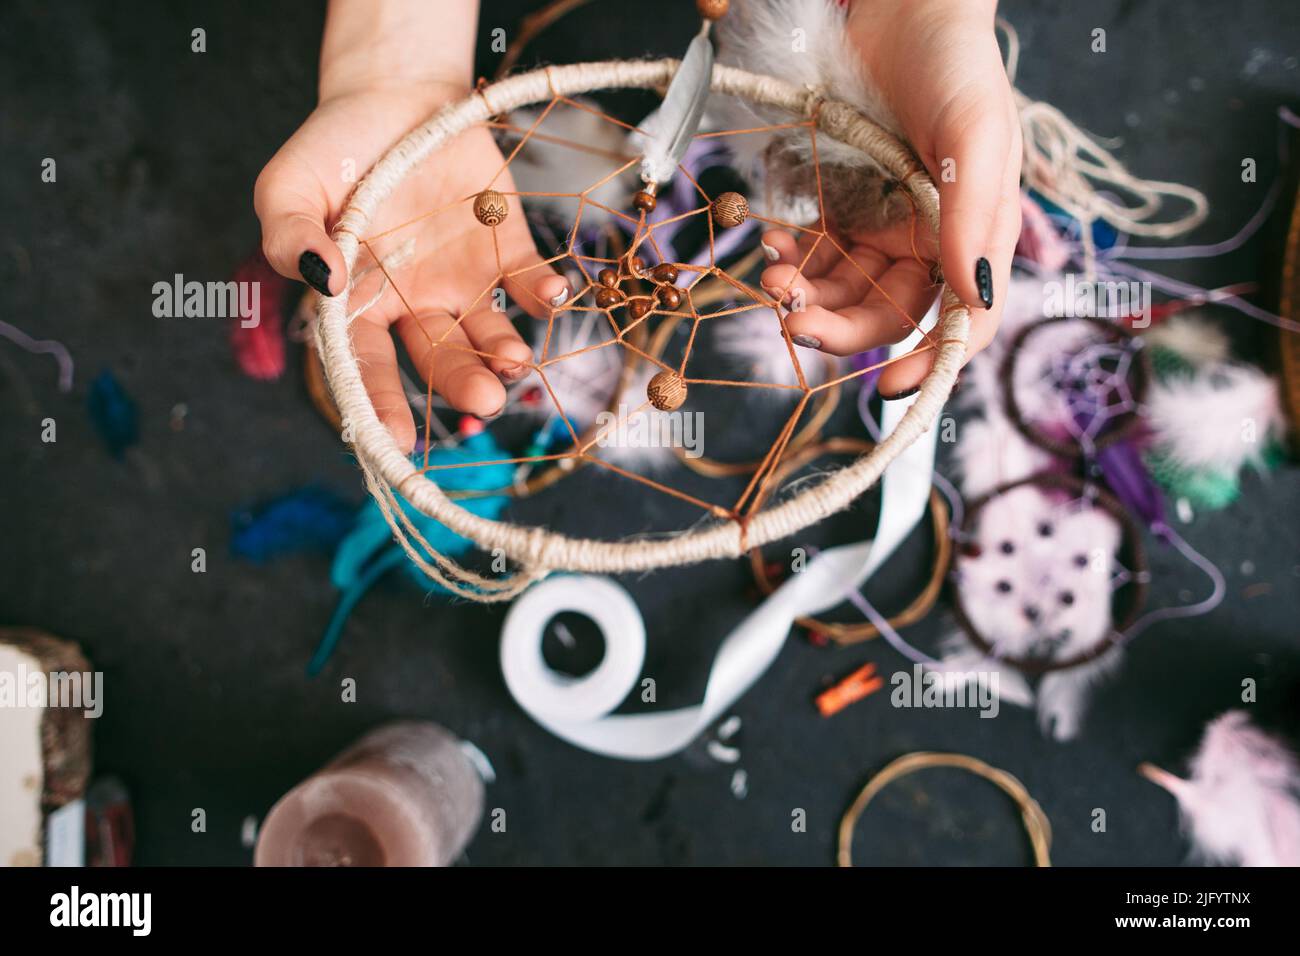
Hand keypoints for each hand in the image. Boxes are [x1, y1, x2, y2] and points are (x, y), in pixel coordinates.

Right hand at [254, 82, 565, 450]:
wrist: (394, 95)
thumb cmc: (333, 150)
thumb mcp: (288, 186)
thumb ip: (291, 237)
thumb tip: (322, 281)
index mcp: (360, 300)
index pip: (368, 364)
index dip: (381, 402)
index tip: (397, 439)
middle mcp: (416, 302)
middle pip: (440, 358)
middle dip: (462, 382)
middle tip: (485, 400)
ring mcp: (464, 278)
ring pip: (488, 333)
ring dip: (504, 352)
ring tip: (515, 360)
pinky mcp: (506, 246)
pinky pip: (528, 280)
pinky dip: (542, 293)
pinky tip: (551, 297)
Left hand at [761, 0, 1020, 396]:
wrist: (905, 10)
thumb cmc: (954, 66)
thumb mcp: (975, 135)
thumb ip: (976, 216)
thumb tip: (975, 295)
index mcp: (973, 237)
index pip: (962, 322)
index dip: (931, 362)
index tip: (887, 388)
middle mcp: (928, 243)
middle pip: (886, 315)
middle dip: (839, 328)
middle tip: (792, 318)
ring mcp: (882, 228)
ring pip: (843, 292)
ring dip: (807, 296)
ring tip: (773, 270)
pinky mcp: (843, 209)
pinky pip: (816, 255)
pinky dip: (793, 259)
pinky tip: (773, 241)